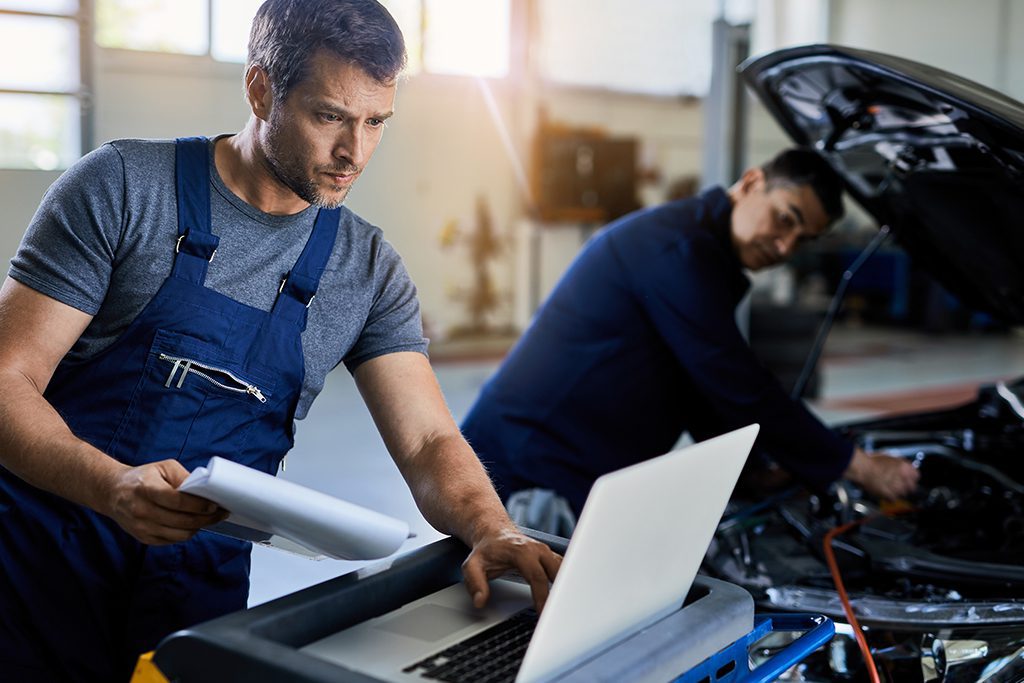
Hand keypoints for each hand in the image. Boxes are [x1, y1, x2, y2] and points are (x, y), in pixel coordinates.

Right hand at [100, 459, 227, 544]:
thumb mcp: (163, 467)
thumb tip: (204, 490)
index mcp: (147, 489)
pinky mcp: (143, 538)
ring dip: (198, 527)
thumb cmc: (142, 478)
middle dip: (206, 518)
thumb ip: (183, 477)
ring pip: (180, 535)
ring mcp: (141, 527)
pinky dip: (185, 533)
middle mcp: (142, 510)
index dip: (199, 505)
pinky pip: (172, 540)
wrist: (113, 492)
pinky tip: (192, 524)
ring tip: (209, 518)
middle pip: (182, 521)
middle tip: (220, 513)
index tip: (215, 504)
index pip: (178, 501)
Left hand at [461, 527, 561, 612]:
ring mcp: (546, 552)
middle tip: (558, 616)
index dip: (542, 596)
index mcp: (521, 551)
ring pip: (564, 570)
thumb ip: (475, 583)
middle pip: (557, 572)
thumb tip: (480, 601)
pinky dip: (565, 583)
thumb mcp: (472, 565)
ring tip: (563, 610)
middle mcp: (538, 549)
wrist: (495, 534)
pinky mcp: (550, 556)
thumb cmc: (486, 550)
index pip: (537, 576)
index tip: (543, 613)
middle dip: (560, 593)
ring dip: (566, 588)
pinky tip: (564, 598)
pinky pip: (563, 569)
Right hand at [843, 448, 918, 499]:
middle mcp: (904, 478)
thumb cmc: (870, 461)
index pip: (916, 476)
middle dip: (905, 487)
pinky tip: (883, 491)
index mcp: (905, 467)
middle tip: (897, 484)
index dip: (910, 477)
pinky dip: (889, 497)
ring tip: (888, 487)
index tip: (907, 479)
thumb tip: (900, 467)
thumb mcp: (888, 457)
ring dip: (897, 492)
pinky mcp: (890, 496)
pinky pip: (893, 499)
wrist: (862, 468)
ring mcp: (898, 488)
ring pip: (903, 494)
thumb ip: (898, 464)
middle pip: (912, 487)